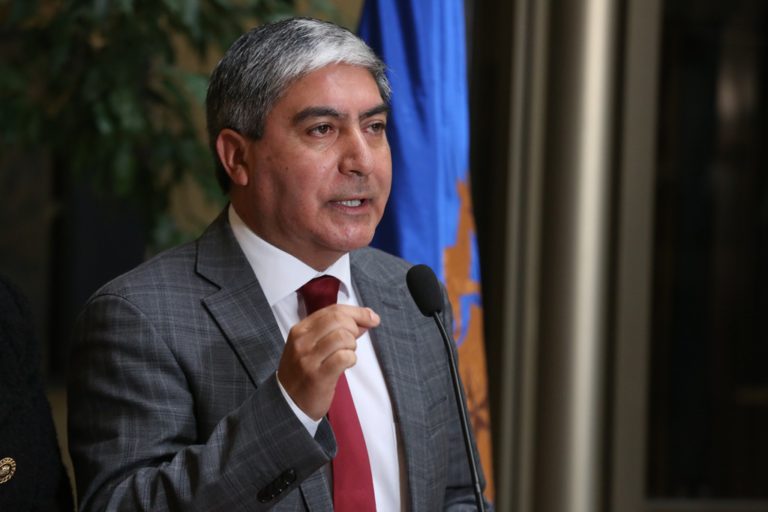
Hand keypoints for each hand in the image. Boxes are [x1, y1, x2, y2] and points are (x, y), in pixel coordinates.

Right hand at [277, 305, 379, 419]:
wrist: (287, 402)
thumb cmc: (303, 372)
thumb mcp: (311, 346)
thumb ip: (335, 331)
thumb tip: (364, 320)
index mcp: (300, 330)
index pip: (332, 310)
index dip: (357, 312)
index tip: (372, 318)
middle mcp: (302, 341)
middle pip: (338, 320)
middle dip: (355, 328)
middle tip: (353, 341)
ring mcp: (309, 359)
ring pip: (343, 337)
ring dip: (352, 346)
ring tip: (346, 355)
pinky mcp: (318, 376)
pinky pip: (344, 357)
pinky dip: (351, 359)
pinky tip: (345, 365)